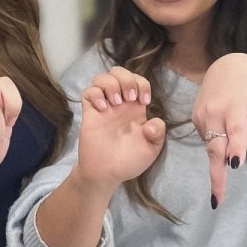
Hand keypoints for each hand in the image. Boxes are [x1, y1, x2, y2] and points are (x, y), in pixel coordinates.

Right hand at [76, 69, 164, 187]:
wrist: (107, 174)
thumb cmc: (129, 161)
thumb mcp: (151, 149)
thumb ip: (158, 134)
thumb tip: (153, 121)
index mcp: (135, 107)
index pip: (138, 80)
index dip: (142, 84)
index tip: (143, 101)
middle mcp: (119, 103)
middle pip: (118, 72)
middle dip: (126, 78)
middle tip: (129, 98)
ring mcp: (103, 106)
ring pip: (101, 77)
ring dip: (111, 84)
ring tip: (116, 102)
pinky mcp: (90, 113)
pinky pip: (88, 92)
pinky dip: (96, 95)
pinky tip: (103, 109)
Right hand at [191, 53, 246, 205]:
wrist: (230, 66)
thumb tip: (233, 156)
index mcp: (236, 108)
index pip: (236, 131)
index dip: (236, 148)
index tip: (235, 165)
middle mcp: (215, 111)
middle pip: (216, 148)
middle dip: (217, 175)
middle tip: (217, 199)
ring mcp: (202, 115)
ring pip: (211, 147)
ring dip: (219, 158)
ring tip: (226, 159)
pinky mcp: (195, 117)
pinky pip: (207, 138)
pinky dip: (216, 141)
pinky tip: (222, 127)